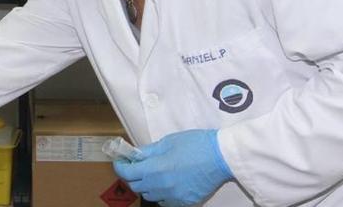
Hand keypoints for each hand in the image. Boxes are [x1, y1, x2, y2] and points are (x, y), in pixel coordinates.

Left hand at [112, 129, 231, 206]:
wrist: (221, 157)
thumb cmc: (195, 144)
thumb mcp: (168, 142)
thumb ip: (149, 151)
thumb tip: (135, 155)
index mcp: (155, 169)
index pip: (127, 173)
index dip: (120, 167)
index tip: (121, 161)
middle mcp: (161, 186)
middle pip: (136, 186)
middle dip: (133, 175)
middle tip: (136, 165)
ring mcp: (173, 196)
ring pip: (150, 195)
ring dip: (147, 185)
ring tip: (154, 174)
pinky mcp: (185, 202)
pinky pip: (166, 201)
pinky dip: (162, 193)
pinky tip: (168, 182)